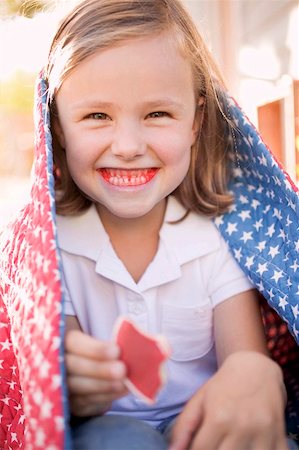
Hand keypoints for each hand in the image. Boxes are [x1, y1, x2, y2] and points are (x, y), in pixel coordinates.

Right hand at [65, 329, 127, 416]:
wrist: (86, 373)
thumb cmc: (95, 352)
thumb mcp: (97, 343)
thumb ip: (108, 345)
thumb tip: (130, 347)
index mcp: (62, 341)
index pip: (73, 342)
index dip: (94, 348)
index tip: (116, 351)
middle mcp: (55, 363)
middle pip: (73, 366)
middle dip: (99, 369)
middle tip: (122, 369)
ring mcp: (59, 385)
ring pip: (77, 386)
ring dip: (103, 385)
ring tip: (123, 383)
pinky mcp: (68, 404)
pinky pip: (84, 402)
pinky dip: (104, 396)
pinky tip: (121, 391)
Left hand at [169, 351, 287, 449]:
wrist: (255, 367)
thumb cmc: (224, 384)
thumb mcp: (200, 399)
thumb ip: (184, 426)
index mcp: (219, 417)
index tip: (199, 445)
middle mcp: (241, 426)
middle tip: (215, 442)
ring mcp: (263, 432)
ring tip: (230, 443)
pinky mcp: (279, 435)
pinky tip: (250, 445)